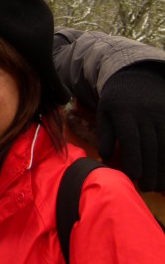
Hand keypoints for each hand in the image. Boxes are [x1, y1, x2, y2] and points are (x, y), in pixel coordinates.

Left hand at [97, 66, 164, 191]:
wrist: (136, 75)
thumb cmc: (116, 100)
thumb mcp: (104, 112)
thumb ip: (105, 134)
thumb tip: (105, 157)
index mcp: (124, 111)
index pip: (131, 139)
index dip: (134, 159)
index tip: (134, 177)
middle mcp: (145, 113)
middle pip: (150, 145)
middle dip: (150, 170)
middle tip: (147, 188)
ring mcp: (161, 114)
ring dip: (163, 168)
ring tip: (159, 186)